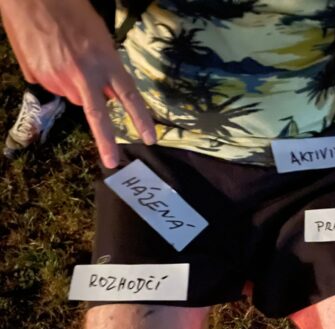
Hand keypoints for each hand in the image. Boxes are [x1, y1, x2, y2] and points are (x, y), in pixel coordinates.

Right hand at [0, 0, 155, 167]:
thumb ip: (106, 69)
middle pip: (97, 114)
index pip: (128, 96)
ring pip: (74, 96)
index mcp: (104, 61)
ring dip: (75, 87)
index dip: (139, 119)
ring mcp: (59, 78)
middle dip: (105, 141)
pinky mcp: (39, 78)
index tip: (149, 139)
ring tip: (67, 58)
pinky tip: (51, 56)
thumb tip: (104, 95)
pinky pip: (53, 86)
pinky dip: (56, 78)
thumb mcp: (100, 38)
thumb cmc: (72, 10)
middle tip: (112, 162)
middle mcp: (83, 74)